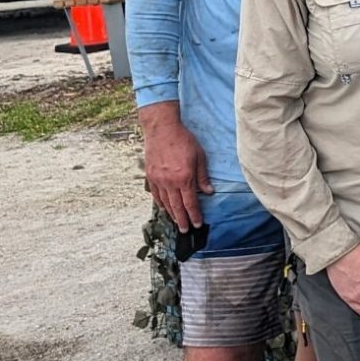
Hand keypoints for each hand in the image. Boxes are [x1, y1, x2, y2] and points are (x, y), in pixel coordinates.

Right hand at [138, 101, 212, 228]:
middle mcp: (170, 182)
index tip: (197, 224)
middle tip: (186, 230)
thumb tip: (209, 192)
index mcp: (184, 178)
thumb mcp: (200, 156)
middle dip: (182, 220)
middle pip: (177, 207)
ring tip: (177, 222)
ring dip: (171, 214)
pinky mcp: (150, 176)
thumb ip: (203, 176)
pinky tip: (165, 208)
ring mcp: (158, 180)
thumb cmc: (184, 140)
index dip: (195, 215)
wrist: (162, 130)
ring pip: (165, 202)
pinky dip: (161, 203)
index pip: (190, 202)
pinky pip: (156, 194)